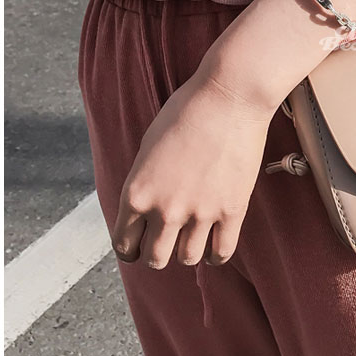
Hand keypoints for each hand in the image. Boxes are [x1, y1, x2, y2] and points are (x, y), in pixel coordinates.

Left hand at [115, 41, 272, 275]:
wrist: (228, 96)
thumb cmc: (186, 111)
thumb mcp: (148, 147)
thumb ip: (144, 184)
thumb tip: (144, 210)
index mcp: (137, 193)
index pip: (124, 244)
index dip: (130, 248)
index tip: (137, 245)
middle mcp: (164, 209)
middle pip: (155, 258)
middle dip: (156, 252)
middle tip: (164, 241)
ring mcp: (199, 214)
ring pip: (187, 259)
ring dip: (186, 252)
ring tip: (190, 239)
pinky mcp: (231, 212)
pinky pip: (221, 253)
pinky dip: (215, 254)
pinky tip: (214, 244)